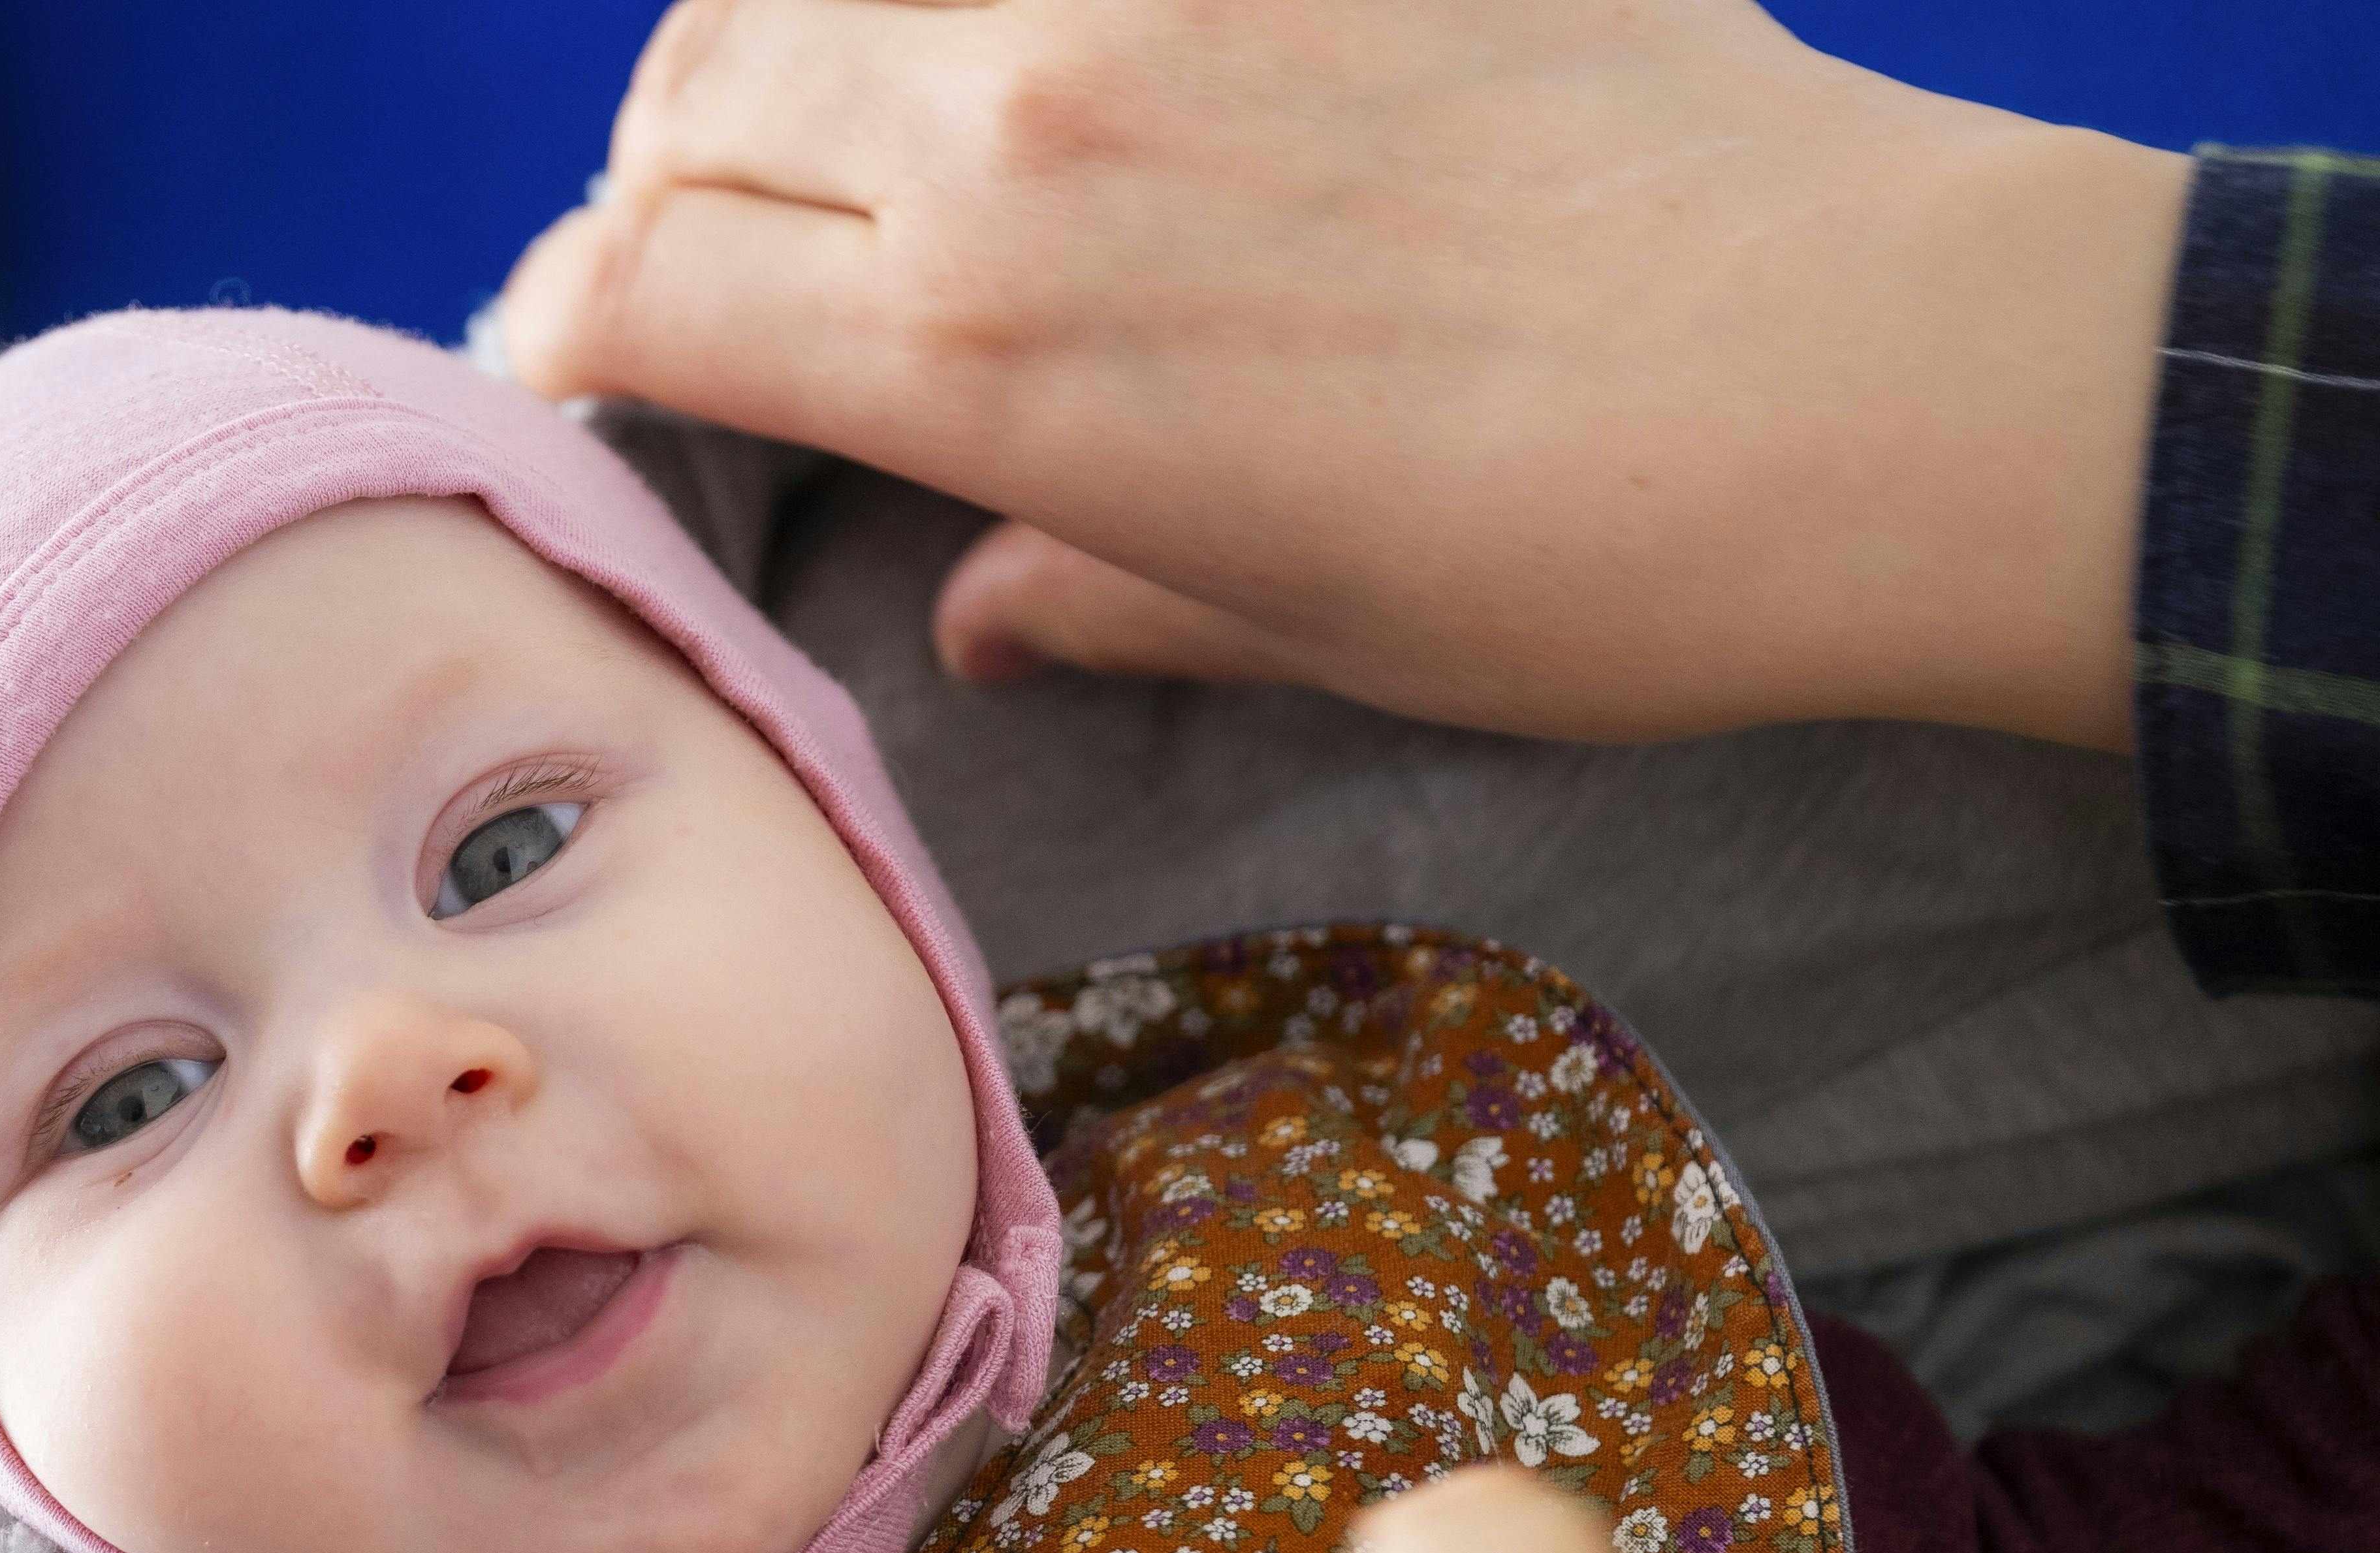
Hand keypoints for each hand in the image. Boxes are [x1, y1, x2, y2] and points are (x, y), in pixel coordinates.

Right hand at [500, 0, 2187, 746]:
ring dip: (783, 48)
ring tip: (839, 123)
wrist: (1864, 378)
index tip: (569, 364)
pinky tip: (1016, 56)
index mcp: (987, 356)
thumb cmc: (1576, 557)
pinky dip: (967, 8)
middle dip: (654, 182)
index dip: (561, 331)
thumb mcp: (1289, 618)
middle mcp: (1019, 137)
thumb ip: (1084, 585)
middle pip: (695, 97)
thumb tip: (977, 608)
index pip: (642, 290)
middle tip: (704, 246)